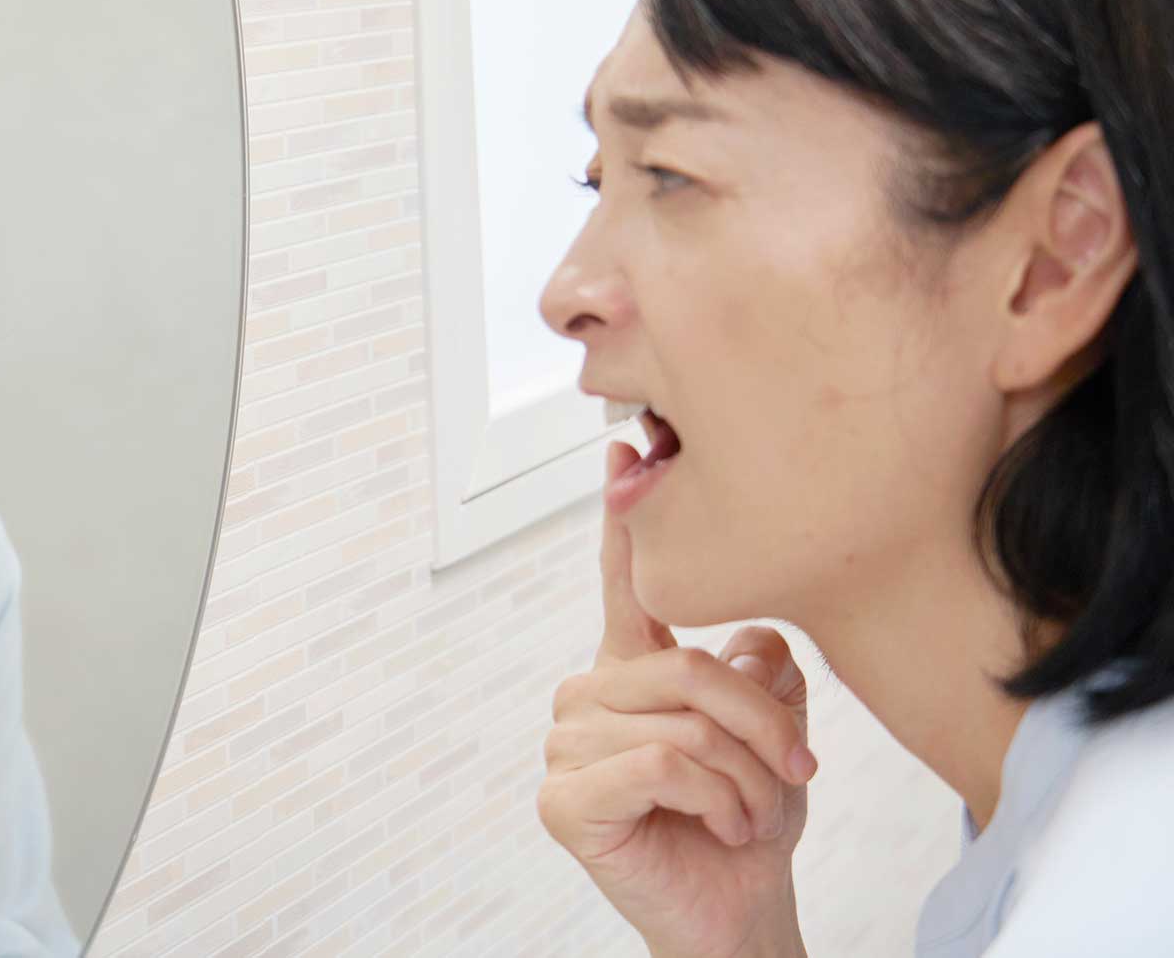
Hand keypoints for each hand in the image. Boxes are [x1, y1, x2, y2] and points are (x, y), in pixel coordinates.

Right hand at [536, 443, 815, 957]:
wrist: (739, 915)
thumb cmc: (747, 827)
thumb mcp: (775, 739)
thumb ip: (762, 676)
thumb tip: (757, 639)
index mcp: (631, 673)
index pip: (626, 588)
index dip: (624, 524)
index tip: (624, 452)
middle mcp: (589, 699)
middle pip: (685, 669)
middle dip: (760, 725)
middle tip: (799, 769)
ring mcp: (567, 747)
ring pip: (681, 723)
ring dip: (746, 778)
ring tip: (755, 814)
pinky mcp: (564, 799)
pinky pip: (662, 765)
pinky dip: (716, 801)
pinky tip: (721, 826)